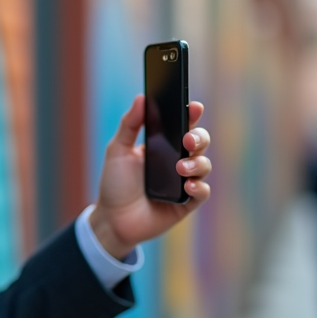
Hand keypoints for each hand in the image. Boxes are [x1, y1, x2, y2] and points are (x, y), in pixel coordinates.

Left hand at [88, 95, 210, 259]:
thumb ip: (129, 124)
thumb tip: (141, 97)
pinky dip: (199, 187)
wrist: (112, 219)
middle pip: (199, 143)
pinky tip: (188, 185)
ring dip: (197, 164)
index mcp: (163, 145)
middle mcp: (177, 161)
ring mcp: (184, 182)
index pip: (183, 125)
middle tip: (187, 140)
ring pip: (204, 165)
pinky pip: (202, 192)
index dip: (192, 114)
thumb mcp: (117, 150)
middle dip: (199, 138)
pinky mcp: (186, 203)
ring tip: (180, 168)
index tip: (194, 107)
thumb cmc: (115, 184)